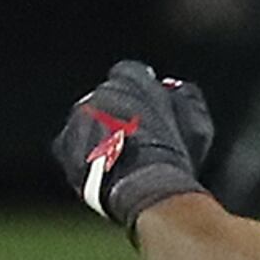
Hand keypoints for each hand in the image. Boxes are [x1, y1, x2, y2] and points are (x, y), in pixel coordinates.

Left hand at [53, 60, 214, 228]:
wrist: (144, 187)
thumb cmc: (174, 155)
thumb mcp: (196, 123)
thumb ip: (184, 98)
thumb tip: (173, 88)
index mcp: (131, 78)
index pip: (130, 72)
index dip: (141, 90)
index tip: (146, 104)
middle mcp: (100, 92)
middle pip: (107, 95)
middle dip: (119, 110)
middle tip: (136, 135)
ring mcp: (79, 118)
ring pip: (88, 118)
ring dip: (101, 130)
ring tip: (119, 154)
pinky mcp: (63, 144)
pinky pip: (70, 143)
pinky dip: (84, 152)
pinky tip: (102, 166)